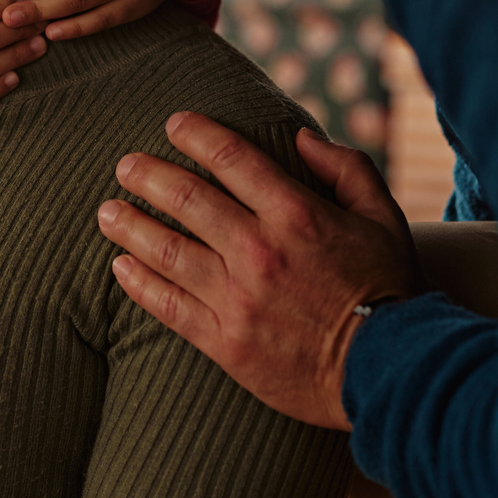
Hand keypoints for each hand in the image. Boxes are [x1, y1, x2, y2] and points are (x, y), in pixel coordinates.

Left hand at [96, 112, 423, 429]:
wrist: (390, 372)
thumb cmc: (389, 288)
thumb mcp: (382, 215)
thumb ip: (345, 167)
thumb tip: (301, 136)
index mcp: (297, 214)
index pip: (232, 158)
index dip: (197, 134)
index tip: (173, 124)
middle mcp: (260, 251)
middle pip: (187, 199)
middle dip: (148, 175)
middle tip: (124, 164)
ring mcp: (238, 298)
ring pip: (167, 251)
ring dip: (131, 226)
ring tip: (107, 211)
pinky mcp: (226, 342)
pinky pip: (169, 307)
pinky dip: (139, 284)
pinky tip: (120, 267)